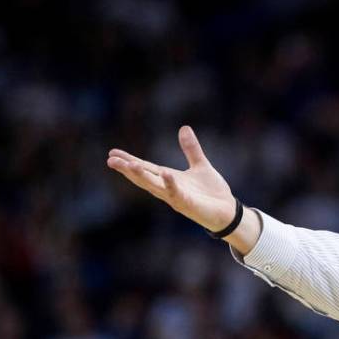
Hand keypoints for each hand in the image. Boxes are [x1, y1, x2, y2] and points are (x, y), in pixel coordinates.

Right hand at [107, 126, 236, 231]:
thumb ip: (191, 149)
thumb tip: (184, 128)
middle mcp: (169, 189)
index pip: (146, 168)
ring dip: (142, 177)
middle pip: (144, 178)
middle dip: (127, 169)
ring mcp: (177, 198)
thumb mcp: (200, 165)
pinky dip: (171, 185)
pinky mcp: (189, 205)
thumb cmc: (212, 192)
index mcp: (169, 178)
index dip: (129, 160)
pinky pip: (177, 194)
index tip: (112, 153)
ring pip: (155, 187)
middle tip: (110, 160)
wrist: (228, 211)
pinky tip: (165, 174)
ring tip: (130, 165)